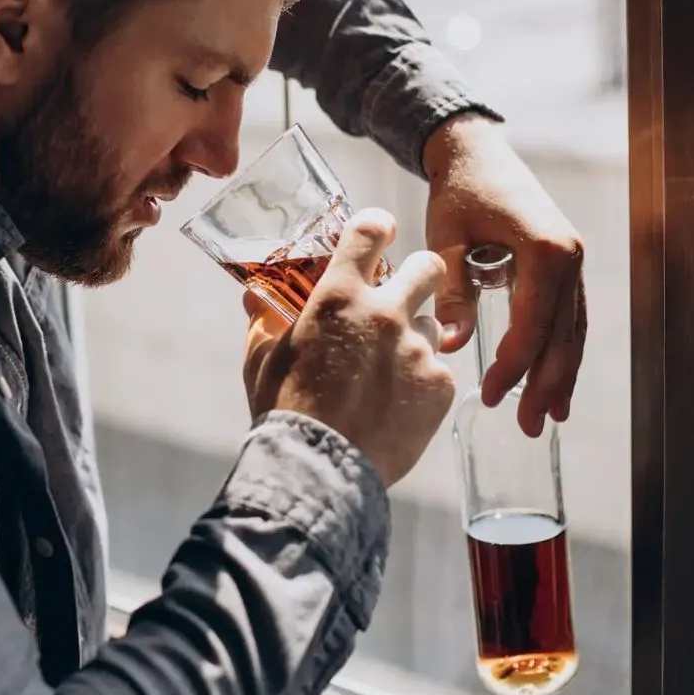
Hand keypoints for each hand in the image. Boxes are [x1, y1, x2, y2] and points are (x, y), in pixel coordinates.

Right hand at [242, 209, 456, 487]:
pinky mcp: (440, 386)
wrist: (318, 467)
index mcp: (338, 296)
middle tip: (401, 296)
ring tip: (387, 370)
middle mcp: (384, 313)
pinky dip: (421, 383)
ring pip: (433, 324)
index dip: (377, 227)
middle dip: (418, 275)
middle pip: (428, 265)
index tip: (378, 234)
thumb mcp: (262, 360)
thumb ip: (263, 322)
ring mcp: (416, 349)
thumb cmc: (284, 411)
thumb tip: (254, 299)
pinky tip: (395, 404)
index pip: (370, 229)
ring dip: (415, 338)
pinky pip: (438, 371)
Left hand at [422, 113, 586, 437]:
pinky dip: (560, 351)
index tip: (490, 398)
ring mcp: (572, 262)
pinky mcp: (564, 266)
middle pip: (562, 337)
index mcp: (546, 251)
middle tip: (527, 427)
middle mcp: (570, 259)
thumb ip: (450, 292)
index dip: (513, 368)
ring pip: (571, 331)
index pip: (533, 326)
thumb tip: (449, 346)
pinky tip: (553, 381)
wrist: (476, 152)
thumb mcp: (445, 239)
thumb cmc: (457, 192)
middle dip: (545, 385)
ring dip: (561, 375)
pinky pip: (567, 318)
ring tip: (548, 417)